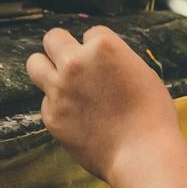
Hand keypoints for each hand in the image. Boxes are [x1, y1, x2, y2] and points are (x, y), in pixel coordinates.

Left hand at [26, 25, 179, 182]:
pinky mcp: (51, 115)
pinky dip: (58, 106)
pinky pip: (46, 101)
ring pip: (35, 63)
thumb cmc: (151, 116)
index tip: (104, 63)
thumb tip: (99, 61)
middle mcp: (75, 63)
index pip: (91, 33)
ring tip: (60, 80)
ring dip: (46, 68)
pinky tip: (77, 117)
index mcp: (103, 47)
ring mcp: (59, 89)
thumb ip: (115, 61)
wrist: (143, 154)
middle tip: (72, 61)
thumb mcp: (142, 73)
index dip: (99, 47)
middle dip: (63, 47)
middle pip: (53, 38)